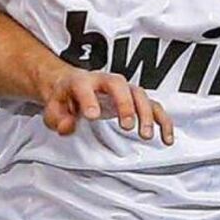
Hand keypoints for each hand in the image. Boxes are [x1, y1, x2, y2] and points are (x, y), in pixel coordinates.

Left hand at [41, 69, 173, 143]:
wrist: (72, 86)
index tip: (92, 116)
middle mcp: (105, 81)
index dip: (89, 99)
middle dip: (125, 104)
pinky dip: (163, 121)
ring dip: (146, 114)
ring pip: (140, 95)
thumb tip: (67, 125)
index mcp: (81, 81)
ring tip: (145, 136)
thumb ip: (57, 119)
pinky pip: (154, 107)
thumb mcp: (52, 110)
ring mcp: (123, 89)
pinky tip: (166, 139)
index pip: (85, 86)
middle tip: (126, 127)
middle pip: (119, 85)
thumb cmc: (64, 99)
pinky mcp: (135, 101)